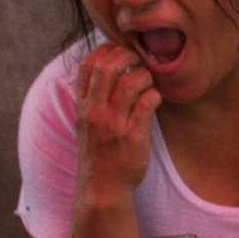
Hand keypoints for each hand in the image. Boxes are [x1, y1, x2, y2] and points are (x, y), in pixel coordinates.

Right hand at [75, 42, 158, 202]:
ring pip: (129, 83)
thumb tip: (109, 69)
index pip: (87, 64)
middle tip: (139, 61)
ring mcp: (113, 124)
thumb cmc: (99, 152)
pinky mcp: (133, 137)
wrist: (102, 187)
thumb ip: (93, 97)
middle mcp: (95, 111)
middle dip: (126, 56)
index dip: (106, 50)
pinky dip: (154, 95)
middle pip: (107, 67)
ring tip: (149, 82)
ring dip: (144, 76)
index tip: (120, 51)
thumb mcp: (86, 122)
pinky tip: (155, 99)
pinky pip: (146, 105)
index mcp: (83, 105)